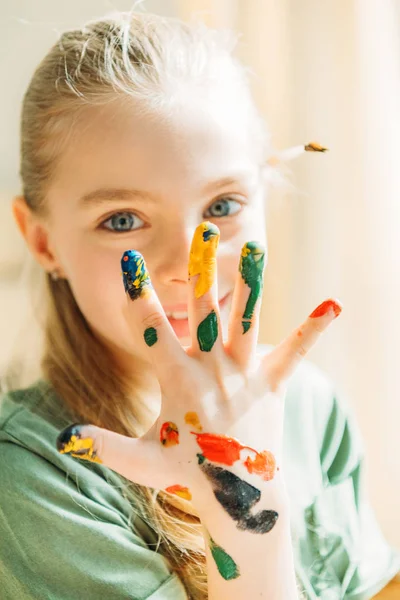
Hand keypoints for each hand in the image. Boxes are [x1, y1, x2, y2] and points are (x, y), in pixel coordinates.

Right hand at [56, 221, 341, 523]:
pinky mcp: (272, 384)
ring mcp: (245, 376)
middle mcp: (212, 371)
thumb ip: (103, 445)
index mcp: (178, 382)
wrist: (239, 495)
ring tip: (255, 248)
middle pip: (204, 312)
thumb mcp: (139, 460)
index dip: (139, 295)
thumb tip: (64, 438)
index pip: (152, 331)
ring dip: (250, 285)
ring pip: (246, 322)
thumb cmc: (185, 473)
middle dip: (200, 271)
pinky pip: (293, 353)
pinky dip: (312, 330)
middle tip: (202, 232)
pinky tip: (333, 304)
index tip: (131, 260)